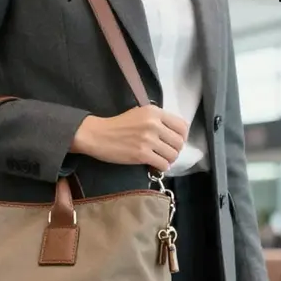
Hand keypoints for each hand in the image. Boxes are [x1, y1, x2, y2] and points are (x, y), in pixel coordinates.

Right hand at [72, 106, 188, 171]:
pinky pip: (162, 164)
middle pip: (179, 142)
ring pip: (172, 155)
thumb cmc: (117, 125)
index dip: (182, 137)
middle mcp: (154, 124)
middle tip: (167, 153)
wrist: (97, 135)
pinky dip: (161, 167)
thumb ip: (156, 119)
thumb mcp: (139, 113)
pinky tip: (155, 165)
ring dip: (168, 160)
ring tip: (161, 160)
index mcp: (155, 112)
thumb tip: (172, 132)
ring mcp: (148, 140)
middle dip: (175, 150)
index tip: (175, 142)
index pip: (182, 126)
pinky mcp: (141, 154)